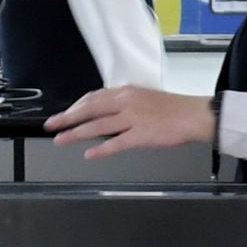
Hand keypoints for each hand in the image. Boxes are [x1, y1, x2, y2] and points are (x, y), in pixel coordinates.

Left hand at [46, 84, 216, 157]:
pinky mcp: (141, 135)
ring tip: (61, 140)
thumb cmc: (173, 109)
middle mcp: (126, 102)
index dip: (75, 106)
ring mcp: (133, 119)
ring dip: (76, 133)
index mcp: (126, 92)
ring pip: (97, 125)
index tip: (64, 113)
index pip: (93, 97)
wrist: (194, 116)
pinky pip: (116, 143)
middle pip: (89, 109)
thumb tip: (104, 113)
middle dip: (67, 117)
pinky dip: (101, 149)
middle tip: (51, 125)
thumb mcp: (144, 98)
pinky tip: (89, 155)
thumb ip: (124, 104)